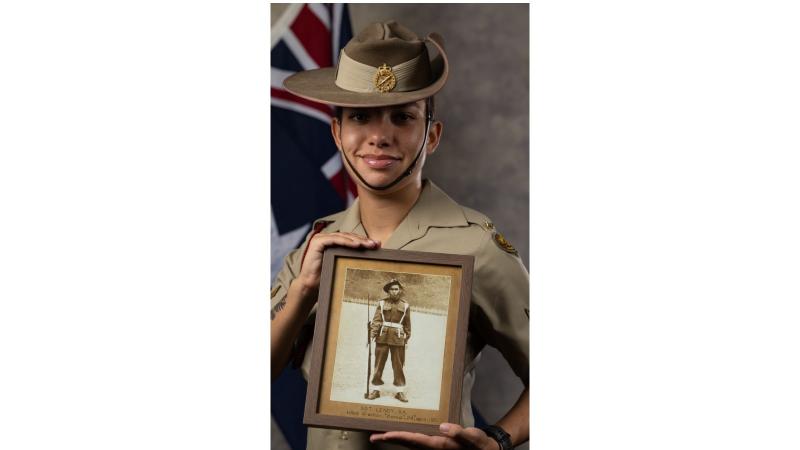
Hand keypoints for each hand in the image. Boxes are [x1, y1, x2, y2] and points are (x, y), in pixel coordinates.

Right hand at [295, 232, 378, 296]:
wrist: (311, 286)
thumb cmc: (327, 277)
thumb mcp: (342, 264)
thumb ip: (351, 257)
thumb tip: (369, 254)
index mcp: (333, 242)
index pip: (351, 239)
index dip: (363, 241)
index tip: (376, 245)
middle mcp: (327, 238)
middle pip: (348, 236)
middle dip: (363, 240)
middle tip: (375, 244)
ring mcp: (321, 239)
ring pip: (343, 237)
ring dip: (357, 240)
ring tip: (368, 244)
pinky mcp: (318, 242)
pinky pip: (335, 240)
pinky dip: (346, 242)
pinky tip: (356, 245)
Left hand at [370, 423, 499, 449]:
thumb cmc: (479, 445)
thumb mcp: (474, 438)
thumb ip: (459, 433)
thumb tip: (443, 427)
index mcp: (439, 446)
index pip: (414, 440)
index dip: (398, 437)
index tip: (384, 435)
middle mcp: (433, 448)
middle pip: (407, 444)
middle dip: (390, 440)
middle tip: (373, 436)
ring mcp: (434, 448)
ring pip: (410, 444)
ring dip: (396, 440)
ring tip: (381, 435)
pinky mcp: (436, 446)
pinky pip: (417, 442)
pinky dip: (406, 438)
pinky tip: (402, 434)